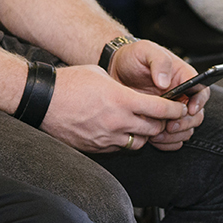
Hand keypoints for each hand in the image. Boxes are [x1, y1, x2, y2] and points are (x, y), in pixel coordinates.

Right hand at [38, 63, 187, 152]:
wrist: (43, 100)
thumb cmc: (69, 83)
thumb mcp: (100, 75)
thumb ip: (121, 88)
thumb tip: (133, 95)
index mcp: (121, 99)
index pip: (160, 110)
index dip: (174, 110)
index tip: (179, 108)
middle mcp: (118, 121)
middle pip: (153, 129)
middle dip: (161, 123)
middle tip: (161, 116)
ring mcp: (107, 137)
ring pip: (139, 143)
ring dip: (143, 134)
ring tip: (138, 124)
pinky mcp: (97, 148)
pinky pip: (119, 148)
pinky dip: (124, 140)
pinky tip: (117, 130)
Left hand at [108, 41, 207, 150]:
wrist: (114, 70)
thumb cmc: (132, 57)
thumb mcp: (145, 50)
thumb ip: (159, 61)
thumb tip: (165, 81)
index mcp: (183, 77)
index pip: (202, 91)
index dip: (199, 102)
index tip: (189, 109)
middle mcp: (181, 95)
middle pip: (196, 115)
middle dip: (185, 123)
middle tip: (170, 125)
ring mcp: (171, 110)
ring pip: (186, 129)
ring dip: (176, 135)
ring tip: (158, 133)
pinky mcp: (161, 121)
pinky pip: (173, 138)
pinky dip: (167, 142)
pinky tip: (154, 139)